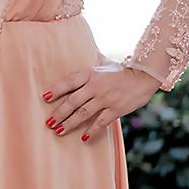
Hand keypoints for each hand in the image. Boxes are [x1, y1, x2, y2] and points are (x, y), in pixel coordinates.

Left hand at [41, 61, 159, 142]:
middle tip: (48, 122)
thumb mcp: (103, 64)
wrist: (144, 77)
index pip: (69, 82)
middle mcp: (95, 86)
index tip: (44, 98)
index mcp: (90, 74)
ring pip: (83, 113)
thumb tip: (77, 51)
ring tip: (58, 130)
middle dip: (59, 113)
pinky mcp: (116, 109)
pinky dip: (92, 130)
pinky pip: (101, 122)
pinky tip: (84, 138)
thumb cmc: (121, 71)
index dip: (56, 90)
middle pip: (72, 101)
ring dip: (69, 123)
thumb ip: (89, 64)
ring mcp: (106, 99)